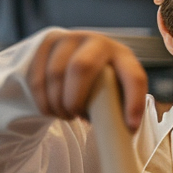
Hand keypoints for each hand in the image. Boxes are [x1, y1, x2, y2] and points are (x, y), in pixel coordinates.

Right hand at [27, 30, 147, 128]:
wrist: (73, 54)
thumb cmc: (100, 82)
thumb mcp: (114, 90)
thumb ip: (117, 106)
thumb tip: (119, 133)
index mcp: (122, 56)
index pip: (133, 77)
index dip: (134, 103)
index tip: (131, 128)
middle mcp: (97, 42)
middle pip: (81, 67)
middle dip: (75, 99)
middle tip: (75, 117)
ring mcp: (70, 39)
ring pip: (56, 73)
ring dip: (57, 102)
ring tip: (66, 115)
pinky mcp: (47, 44)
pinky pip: (38, 77)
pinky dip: (43, 100)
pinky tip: (51, 110)